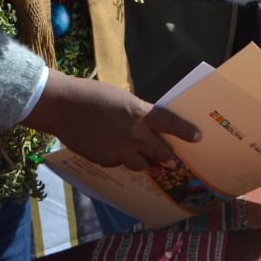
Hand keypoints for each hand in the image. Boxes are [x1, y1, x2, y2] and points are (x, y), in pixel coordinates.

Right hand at [22, 70, 200, 169]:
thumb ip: (138, 115)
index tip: (197, 137)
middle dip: (166, 155)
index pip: (171, 124)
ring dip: (145, 161)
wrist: (63, 106)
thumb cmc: (93, 96)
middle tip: (168, 156)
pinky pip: (121, 165)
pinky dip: (122, 160)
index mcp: (140, 113)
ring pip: (142, 165)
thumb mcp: (123, 100)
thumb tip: (148, 127)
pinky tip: (114, 151)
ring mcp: (120, 150)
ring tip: (142, 156)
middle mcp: (134, 134)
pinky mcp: (105, 160)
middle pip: (161, 152)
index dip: (186, 132)